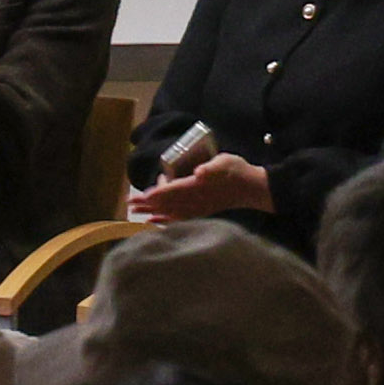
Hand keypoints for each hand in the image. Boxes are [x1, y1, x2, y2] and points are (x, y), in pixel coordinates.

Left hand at [126, 149, 270, 226]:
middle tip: (130, 203)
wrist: (253, 188)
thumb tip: (199, 172)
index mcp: (198, 186)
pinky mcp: (201, 212)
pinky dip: (165, 220)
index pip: (172, 190)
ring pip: (170, 211)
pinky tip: (154, 222)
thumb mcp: (226, 162)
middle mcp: (195, 200)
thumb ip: (212, 167)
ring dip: (152, 212)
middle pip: (167, 202)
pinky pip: (179, 218)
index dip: (156, 193)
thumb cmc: (238, 171)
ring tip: (136, 212)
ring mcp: (198, 208)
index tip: (141, 196)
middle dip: (148, 203)